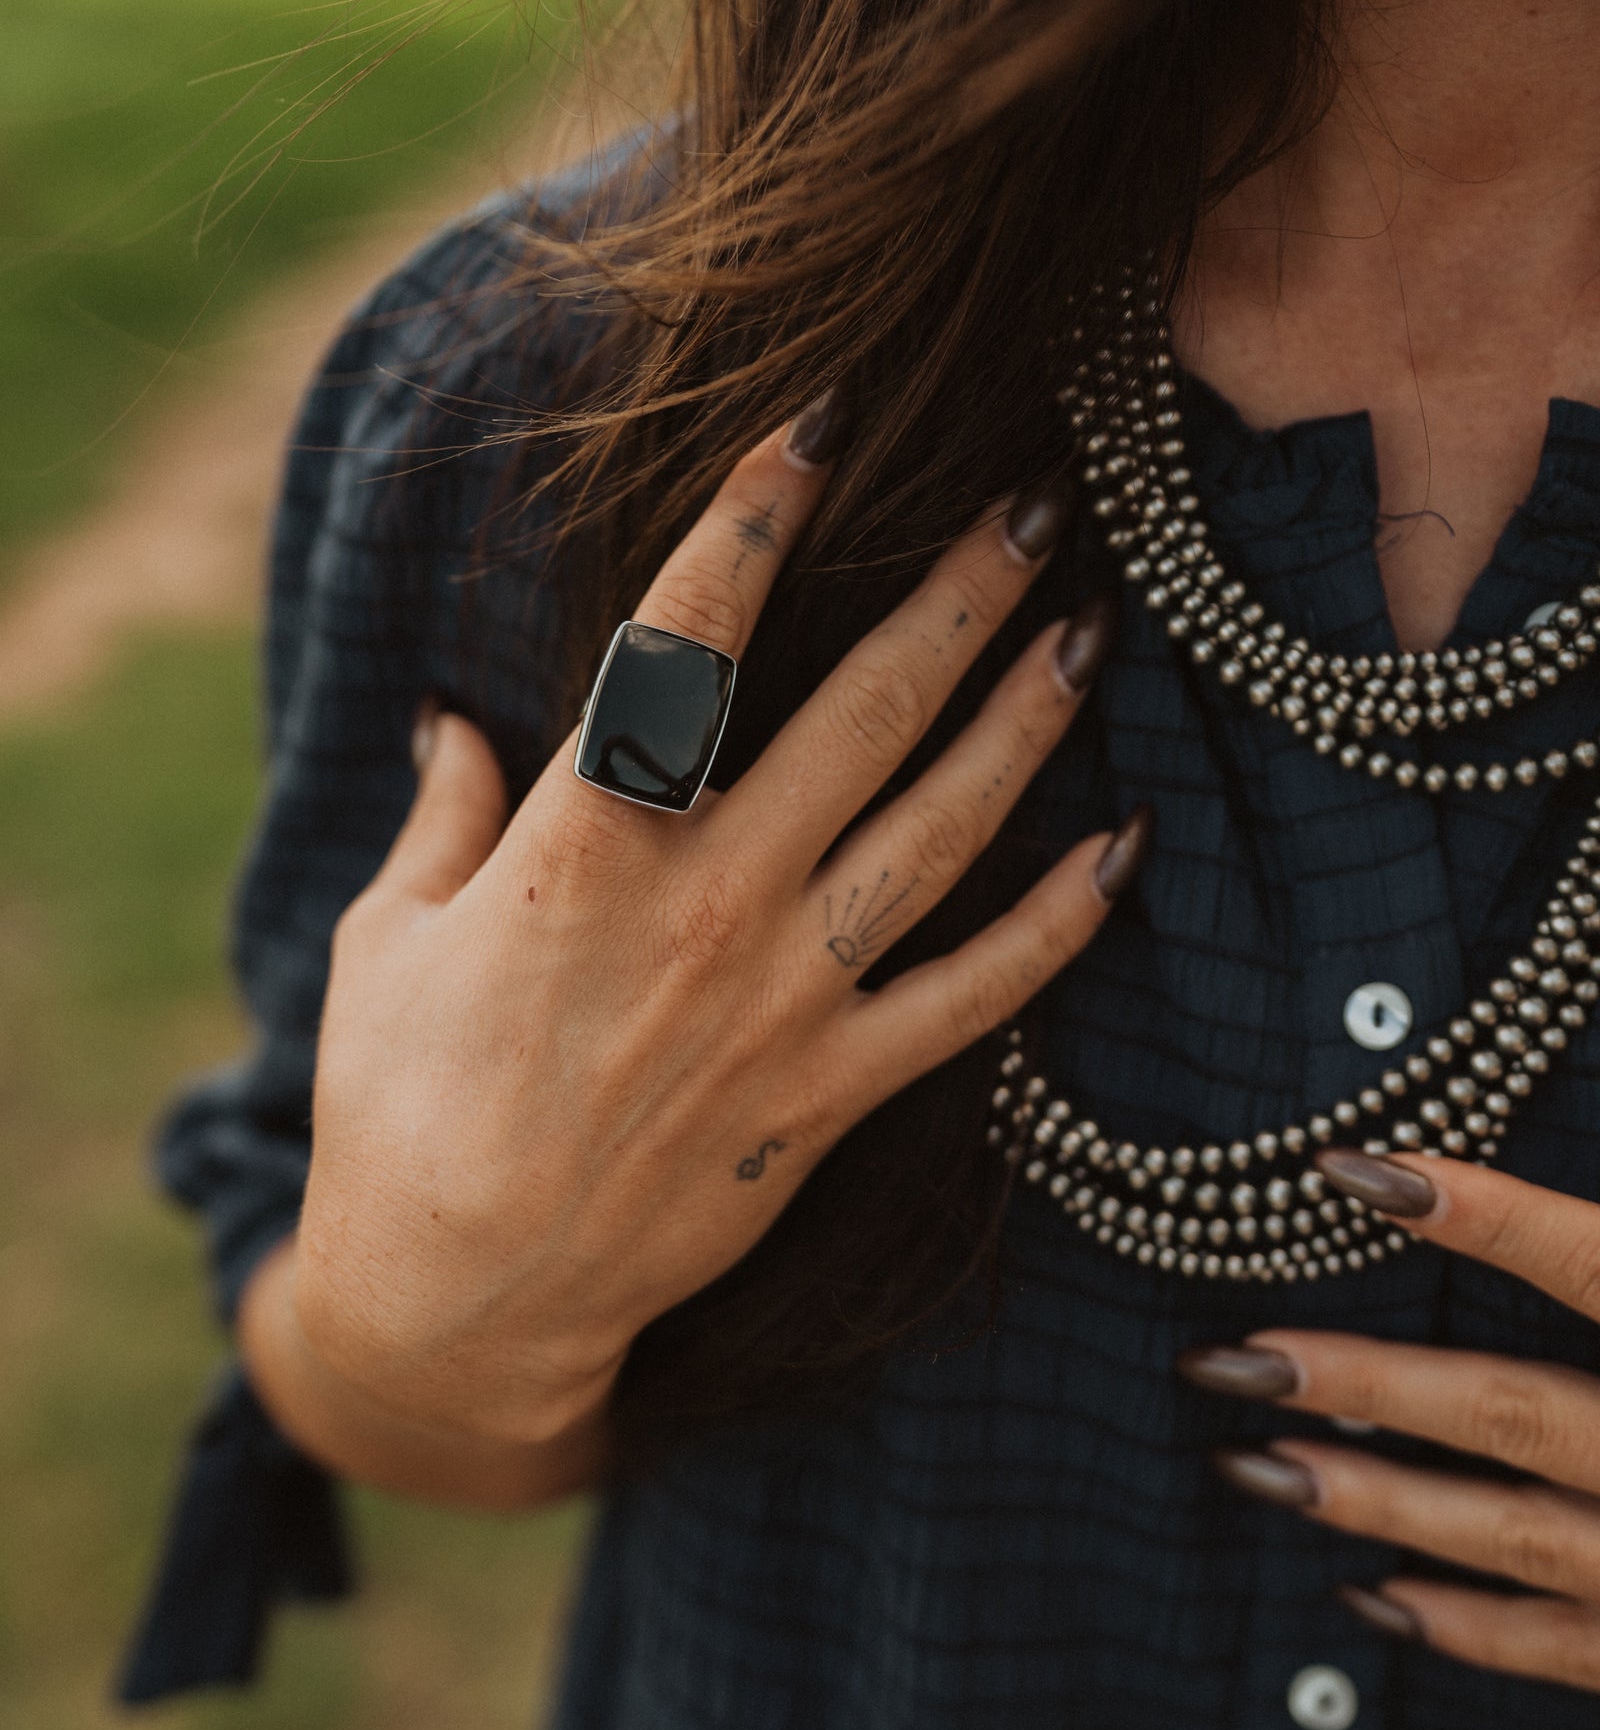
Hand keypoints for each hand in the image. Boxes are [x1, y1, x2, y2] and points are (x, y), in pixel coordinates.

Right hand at [295, 405, 1141, 1444]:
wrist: (462, 1303)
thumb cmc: (398, 1110)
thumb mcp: (393, 942)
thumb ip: (446, 816)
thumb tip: (451, 716)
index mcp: (581, 845)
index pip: (683, 640)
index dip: (755, 518)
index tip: (821, 427)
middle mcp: (705, 905)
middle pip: (859, 713)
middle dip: (956, 593)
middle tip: (1036, 500)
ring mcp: (784, 1004)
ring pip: (939, 832)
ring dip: (1026, 720)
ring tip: (1095, 625)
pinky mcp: (831, 1097)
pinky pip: (973, 1000)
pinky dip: (1057, 925)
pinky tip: (1123, 848)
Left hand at [1182, 1149, 1599, 1692]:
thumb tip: (1455, 1179)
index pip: (1595, 1266)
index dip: (1490, 1217)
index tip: (1351, 1170)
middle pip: (1510, 1410)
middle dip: (1365, 1383)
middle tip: (1234, 1360)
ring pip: (1506, 1529)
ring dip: (1375, 1498)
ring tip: (1254, 1466)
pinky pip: (1550, 1641)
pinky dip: (1458, 1619)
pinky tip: (1369, 1592)